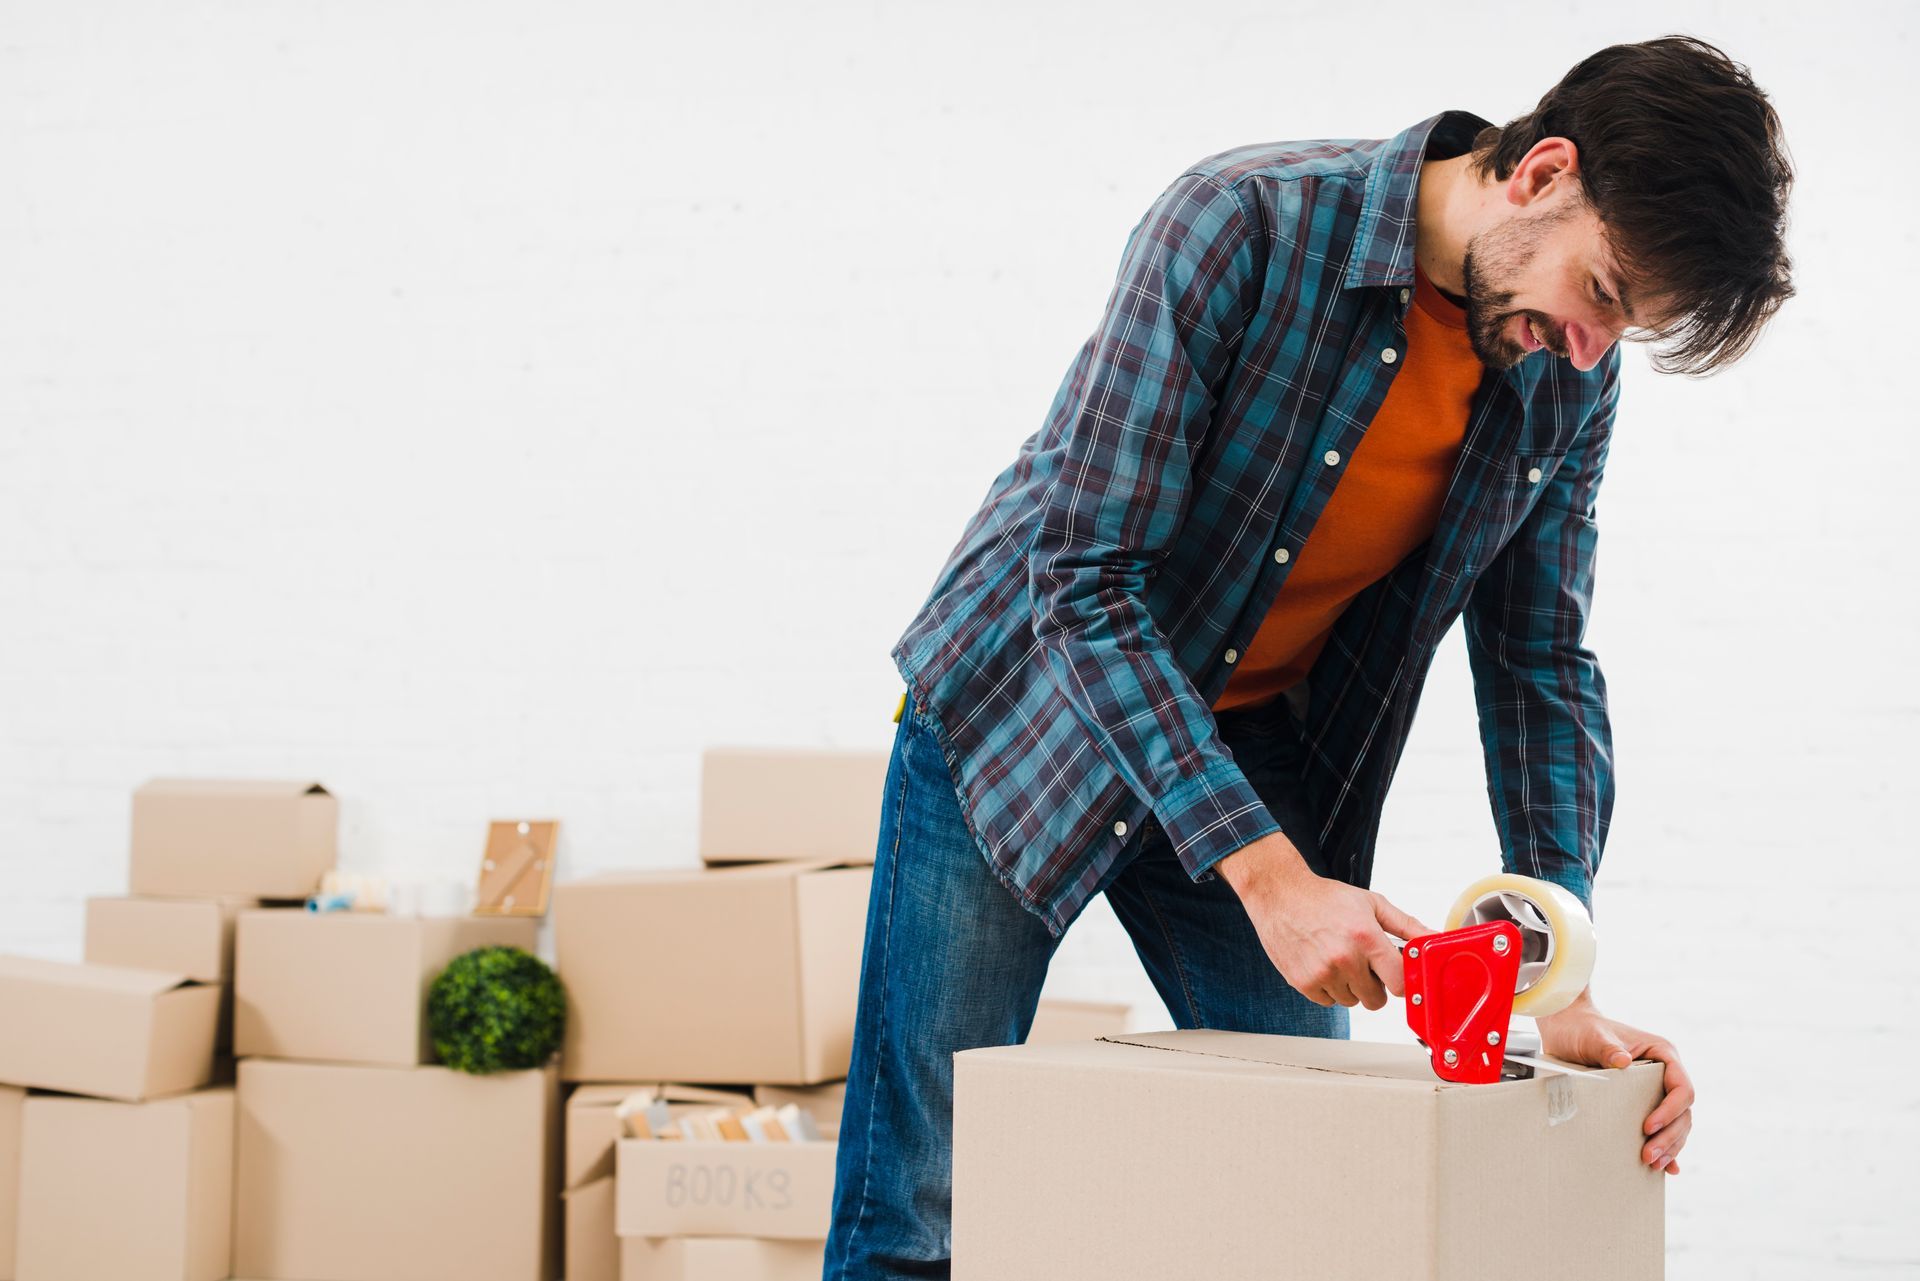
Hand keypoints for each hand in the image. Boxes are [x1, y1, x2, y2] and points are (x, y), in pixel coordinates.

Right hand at [1216, 831, 1433, 1008]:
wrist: (1280, 894)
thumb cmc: (1326, 898)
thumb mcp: (1372, 904)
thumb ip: (1407, 926)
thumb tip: (1434, 939)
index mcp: (1367, 938)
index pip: (1399, 984)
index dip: (1400, 981)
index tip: (1394, 974)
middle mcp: (1345, 958)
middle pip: (1376, 1000)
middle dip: (1374, 984)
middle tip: (1362, 962)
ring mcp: (1322, 973)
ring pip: (1351, 1001)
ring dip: (1349, 986)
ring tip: (1338, 958)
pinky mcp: (1303, 982)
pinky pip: (1328, 1002)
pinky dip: (1328, 988)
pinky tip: (1321, 963)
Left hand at [1536, 993, 1693, 1174]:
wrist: (1569, 1028)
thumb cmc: (1583, 1028)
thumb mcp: (1593, 1036)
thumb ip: (1608, 1048)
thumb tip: (1623, 1062)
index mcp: (1663, 1053)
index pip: (1681, 1088)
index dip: (1670, 1111)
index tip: (1648, 1126)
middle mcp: (1666, 1072)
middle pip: (1682, 1112)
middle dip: (1669, 1137)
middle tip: (1648, 1156)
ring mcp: (1657, 1088)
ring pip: (1677, 1124)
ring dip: (1669, 1146)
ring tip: (1653, 1164)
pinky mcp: (1645, 1101)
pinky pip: (1664, 1127)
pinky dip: (1668, 1147)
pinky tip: (1668, 1168)